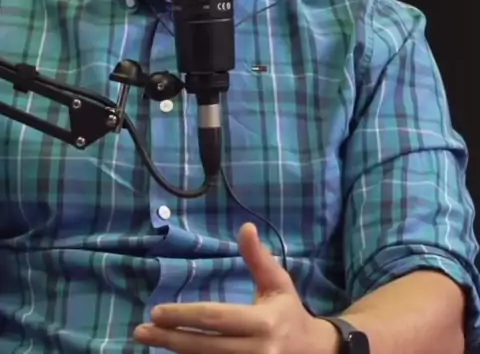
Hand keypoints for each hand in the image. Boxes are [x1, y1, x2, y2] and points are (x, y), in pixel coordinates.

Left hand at [133, 222, 338, 352]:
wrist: (317, 353)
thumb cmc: (290, 312)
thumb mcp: (278, 283)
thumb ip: (258, 258)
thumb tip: (245, 227)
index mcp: (264, 324)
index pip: (215, 319)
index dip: (184, 315)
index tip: (157, 311)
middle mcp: (258, 351)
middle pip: (204, 347)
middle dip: (170, 338)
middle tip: (141, 330)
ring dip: (177, 353)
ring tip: (151, 340)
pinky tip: (174, 353)